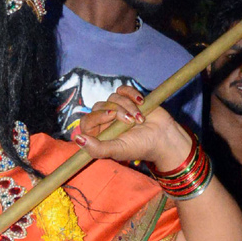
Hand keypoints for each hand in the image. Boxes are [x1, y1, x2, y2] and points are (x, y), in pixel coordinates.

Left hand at [73, 85, 192, 171]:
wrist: (164, 138)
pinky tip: (141, 101)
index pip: (87, 121)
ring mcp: (117, 109)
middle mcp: (105, 122)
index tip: (111, 115)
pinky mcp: (128, 99)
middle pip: (99, 106)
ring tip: (140, 119)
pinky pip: (122, 90)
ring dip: (128, 106)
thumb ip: (97, 149)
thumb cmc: (140, 147)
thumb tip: (77, 138)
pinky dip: (131, 93)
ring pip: (112, 97)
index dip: (96, 116)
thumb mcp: (118, 150)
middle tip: (131, 121)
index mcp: (99, 135)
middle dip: (116, 112)